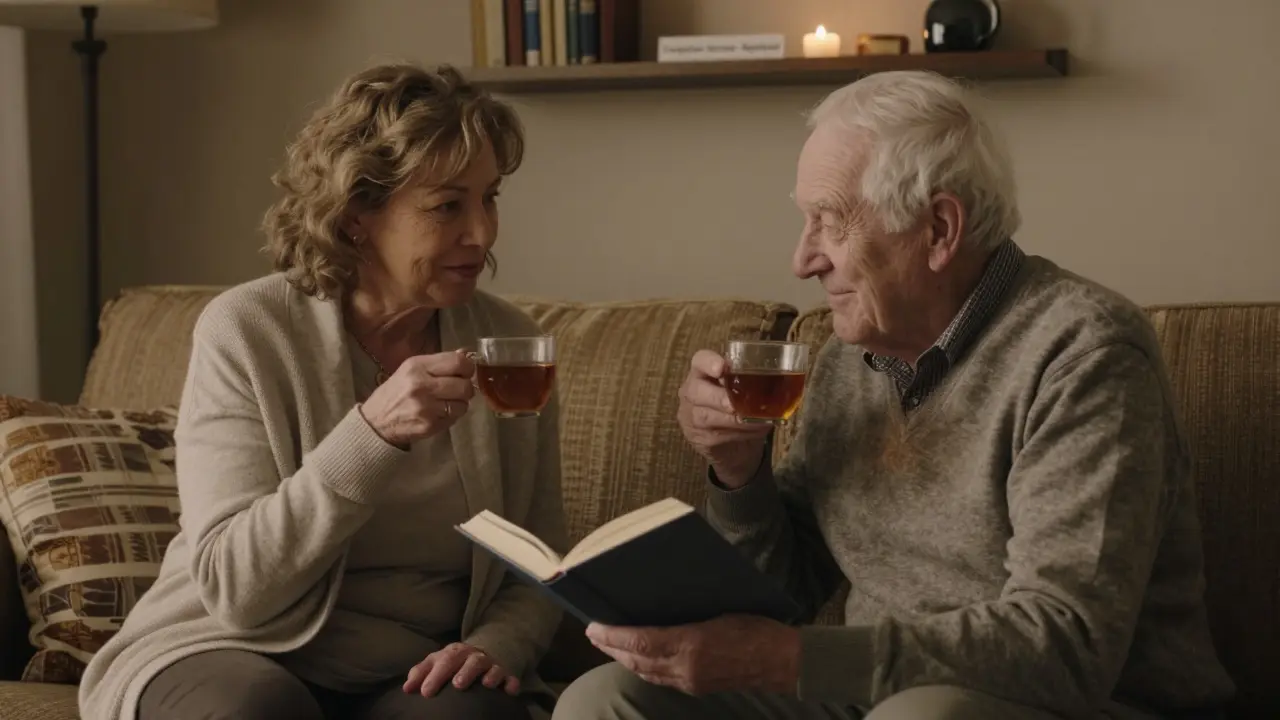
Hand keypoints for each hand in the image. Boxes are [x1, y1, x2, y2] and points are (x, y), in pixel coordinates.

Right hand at [360, 350, 474, 446]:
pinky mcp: (429, 425)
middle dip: (466, 388)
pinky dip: (452, 415)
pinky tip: (439, 413)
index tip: (465, 372)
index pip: (458, 362)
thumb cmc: (396, 392)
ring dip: (460, 403)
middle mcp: (421, 385)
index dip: (468, 367)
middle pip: (464, 385)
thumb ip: (439, 362)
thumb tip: (466, 353)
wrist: (376, 422)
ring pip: (463, 403)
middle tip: (458, 390)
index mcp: (417, 366)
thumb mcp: (411, 370)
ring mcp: (426, 407)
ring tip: (447, 402)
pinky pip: (455, 418)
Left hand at [402, 643, 519, 696]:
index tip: (425, 692)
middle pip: (468, 660)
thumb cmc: (454, 663)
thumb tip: (406, 688)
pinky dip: (511, 682)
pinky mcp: (505, 674)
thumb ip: (421, 673)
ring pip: (490, 666)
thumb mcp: (437, 663)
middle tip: (456, 685)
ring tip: (486, 684)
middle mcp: (473, 656)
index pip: (443, 661)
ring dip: (488, 674)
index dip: (434, 675)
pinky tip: (510, 690)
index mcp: (454, 652)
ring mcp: (490, 664)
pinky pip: (510, 677)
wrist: (482, 654)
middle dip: (463, 671)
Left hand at [586, 615, 800, 695]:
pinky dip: (643, 669)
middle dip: (611, 648)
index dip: (613, 636)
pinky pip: (660, 680)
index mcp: (691, 644)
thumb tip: (660, 602)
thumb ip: (688, 613)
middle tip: (593, 633)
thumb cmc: (757, 628)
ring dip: (624, 659)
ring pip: (646, 673)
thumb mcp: (721, 609)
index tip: (594, 626)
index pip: (640, 642)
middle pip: (636, 661)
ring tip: (608, 645)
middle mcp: (686, 667)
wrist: (783, 662)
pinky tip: (638, 660)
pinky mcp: (697, 688)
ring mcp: (690, 682)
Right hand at [677, 350, 771, 487]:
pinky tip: (756, 431)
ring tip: (757, 420)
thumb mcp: (745, 390)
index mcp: (704, 373)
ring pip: (706, 416)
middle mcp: (692, 392)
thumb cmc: (741, 407)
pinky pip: (718, 435)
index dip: (708, 362)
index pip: (699, 360)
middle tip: (734, 405)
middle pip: (695, 390)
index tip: (721, 368)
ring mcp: (692, 417)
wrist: (733, 445)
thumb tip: (784, 385)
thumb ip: (754, 383)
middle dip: (718, 397)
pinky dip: (740, 433)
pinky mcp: (699, 438)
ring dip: (734, 420)